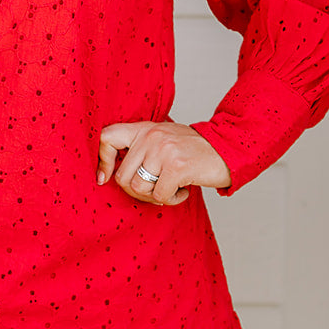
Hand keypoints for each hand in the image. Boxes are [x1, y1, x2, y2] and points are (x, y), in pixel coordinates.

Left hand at [97, 120, 230, 205]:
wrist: (227, 149)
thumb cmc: (192, 150)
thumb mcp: (163, 139)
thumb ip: (140, 148)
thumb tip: (109, 174)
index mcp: (144, 129)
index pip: (106, 137)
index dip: (101, 161)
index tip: (104, 178)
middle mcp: (151, 136)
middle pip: (123, 177)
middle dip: (137, 191)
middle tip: (155, 190)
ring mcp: (164, 151)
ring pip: (139, 188)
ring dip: (155, 196)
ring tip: (171, 189)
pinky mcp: (177, 167)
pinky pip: (160, 196)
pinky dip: (171, 199)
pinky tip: (183, 190)